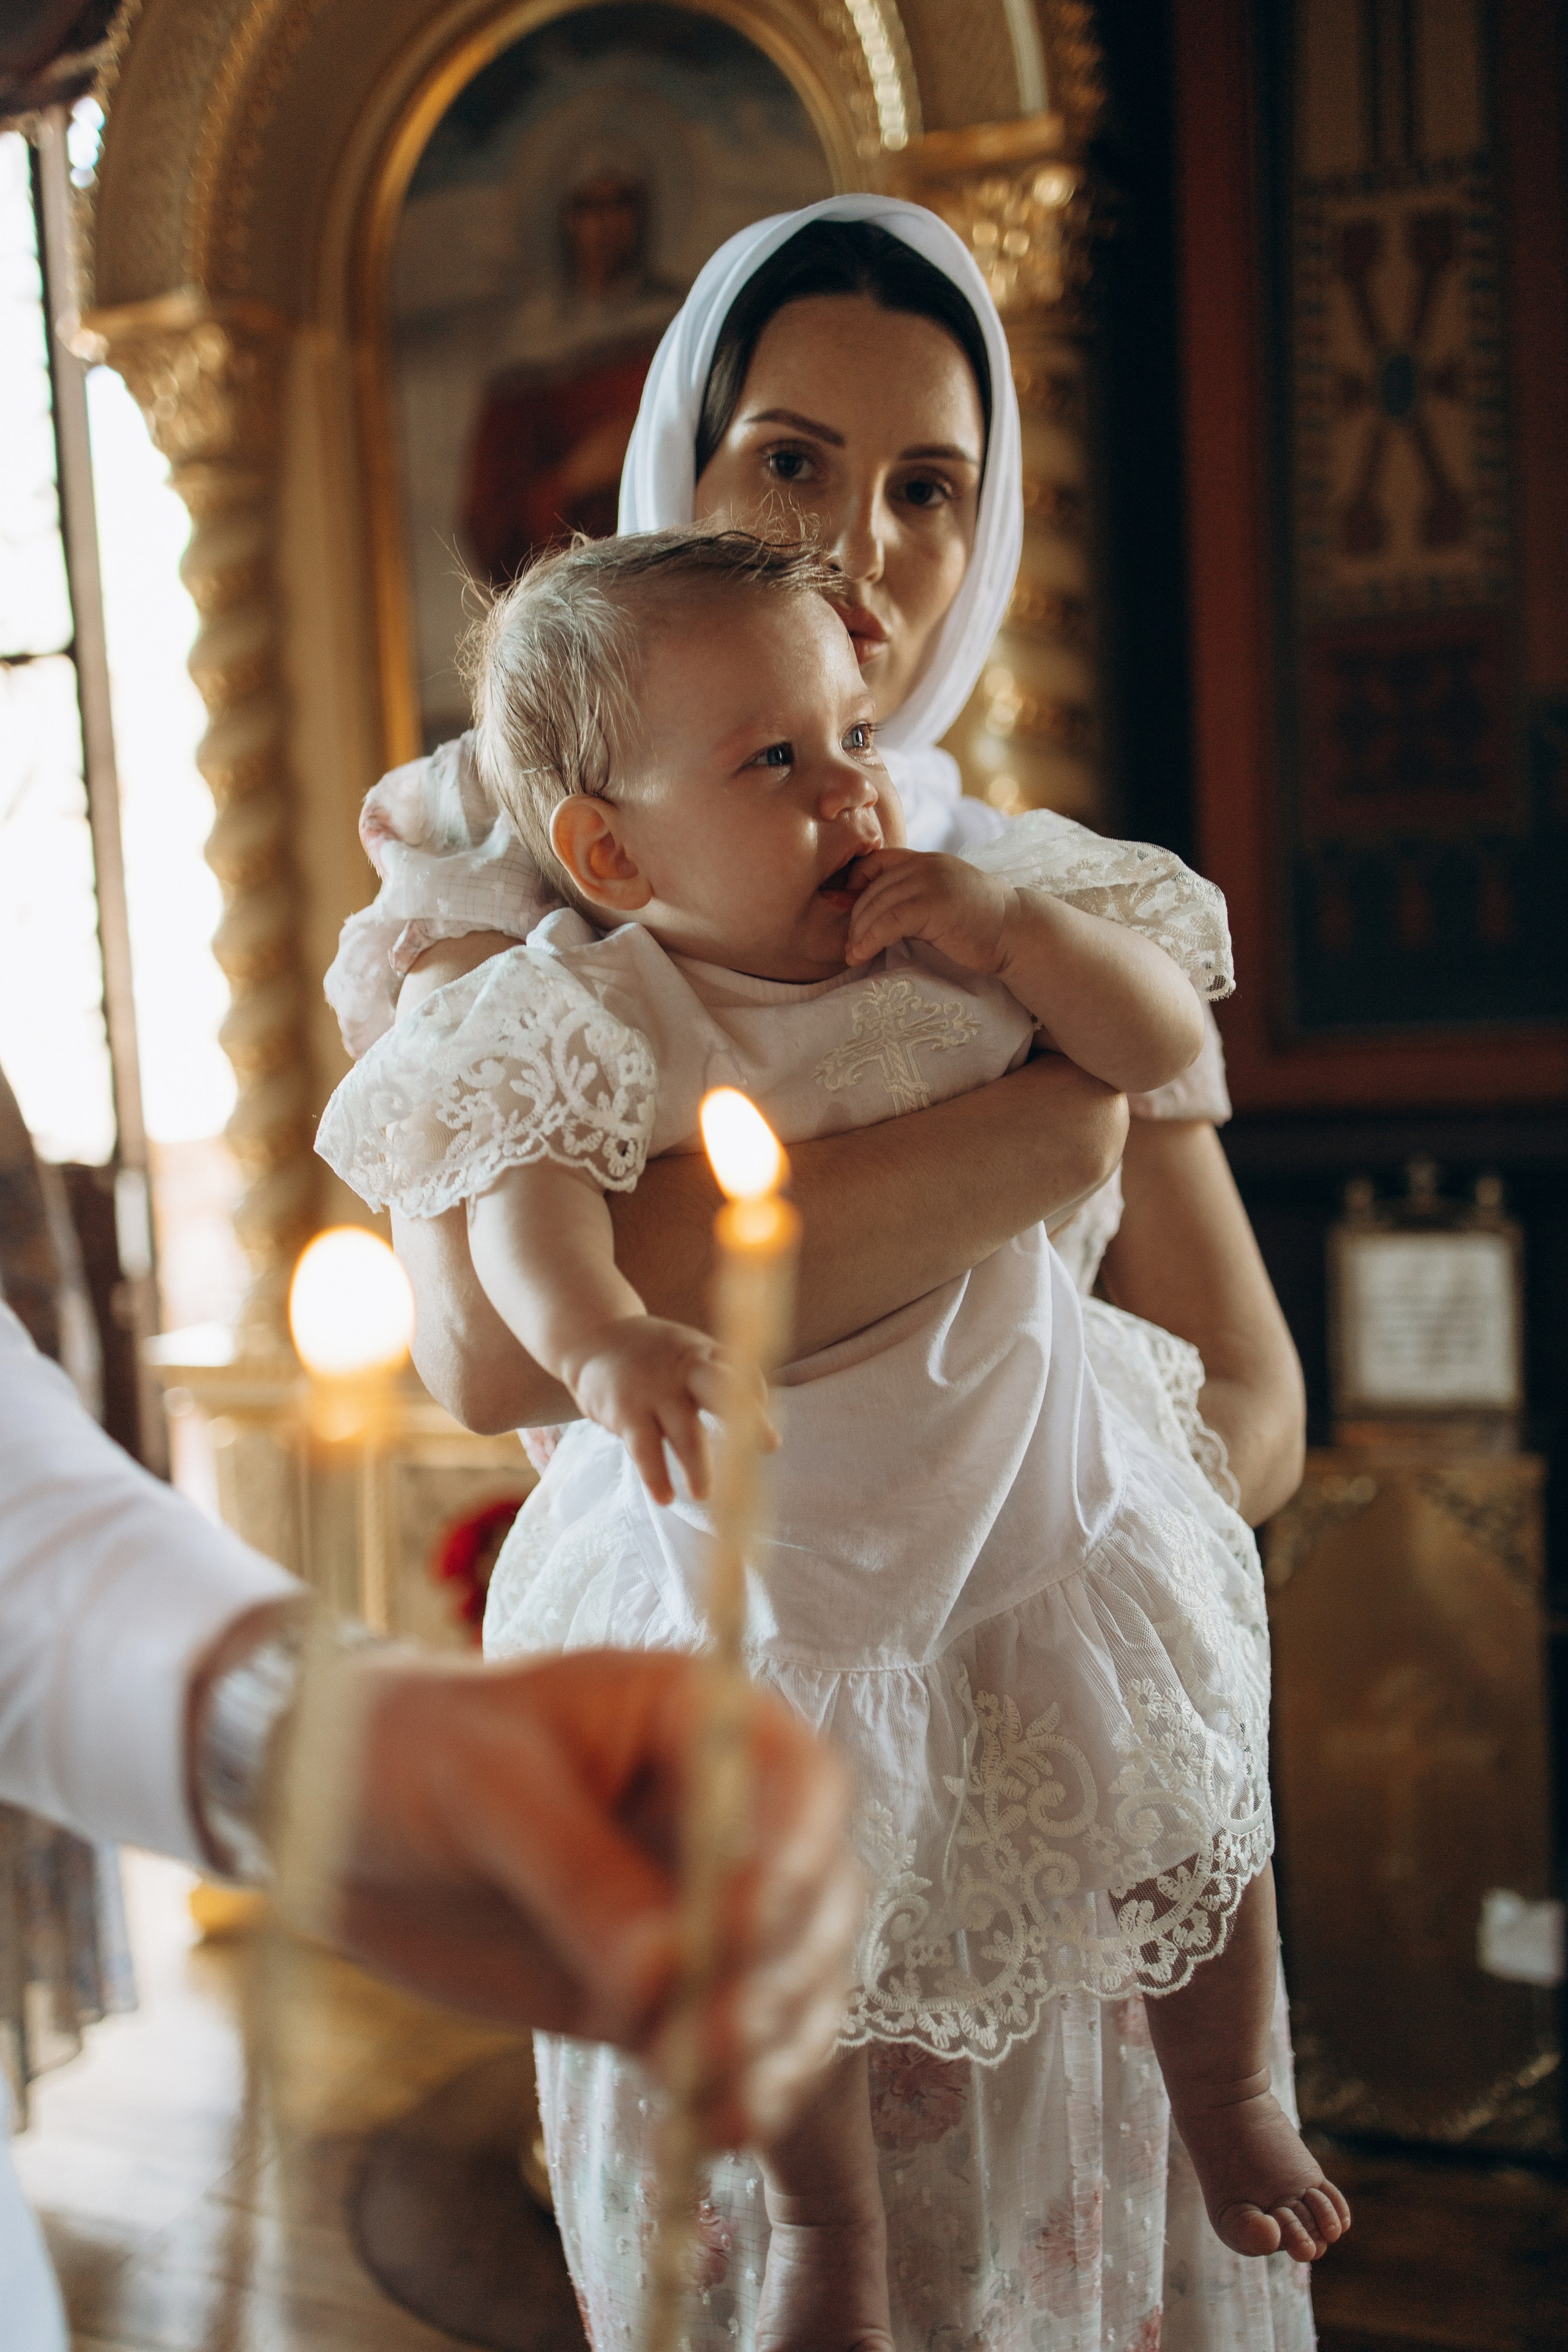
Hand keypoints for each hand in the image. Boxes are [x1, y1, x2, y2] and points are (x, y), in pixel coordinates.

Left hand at [319, 1648, 861, 2144]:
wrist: (334, 1810)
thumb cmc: (409, 1749)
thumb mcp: (486, 1784)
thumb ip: (577, 1874)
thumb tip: (666, 1977)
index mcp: (698, 1724)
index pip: (799, 1781)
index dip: (797, 1849)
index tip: (746, 1918)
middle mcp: (720, 1817)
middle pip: (814, 1894)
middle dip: (783, 1968)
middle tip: (719, 2033)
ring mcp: (695, 1910)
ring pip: (788, 1980)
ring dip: (772, 2044)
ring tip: (715, 2102)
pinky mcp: (654, 1993)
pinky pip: (725, 2045)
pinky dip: (735, 2088)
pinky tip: (713, 2129)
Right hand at [561, 1314, 776, 1503]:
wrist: (591, 1338)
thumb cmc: (650, 1354)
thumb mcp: (687, 1351)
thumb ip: (716, 1376)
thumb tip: (757, 1412)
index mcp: (702, 1354)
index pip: (742, 1371)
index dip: (758, 1396)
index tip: (766, 1423)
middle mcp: (683, 1369)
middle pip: (722, 1393)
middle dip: (749, 1420)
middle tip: (770, 1446)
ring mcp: (654, 1391)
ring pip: (685, 1432)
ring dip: (699, 1466)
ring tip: (705, 1494)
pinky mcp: (626, 1412)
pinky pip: (645, 1450)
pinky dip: (656, 1476)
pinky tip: (665, 1497)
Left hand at [843, 847, 1015, 973]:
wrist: (1017, 932)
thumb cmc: (981, 925)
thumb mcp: (943, 899)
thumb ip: (914, 898)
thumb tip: (874, 916)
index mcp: (926, 861)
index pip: (876, 861)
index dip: (854, 884)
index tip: (844, 910)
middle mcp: (925, 865)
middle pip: (872, 887)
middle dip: (854, 918)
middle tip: (847, 945)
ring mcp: (930, 882)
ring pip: (877, 904)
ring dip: (858, 933)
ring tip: (852, 956)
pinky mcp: (933, 904)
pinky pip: (888, 921)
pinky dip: (870, 940)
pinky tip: (862, 955)